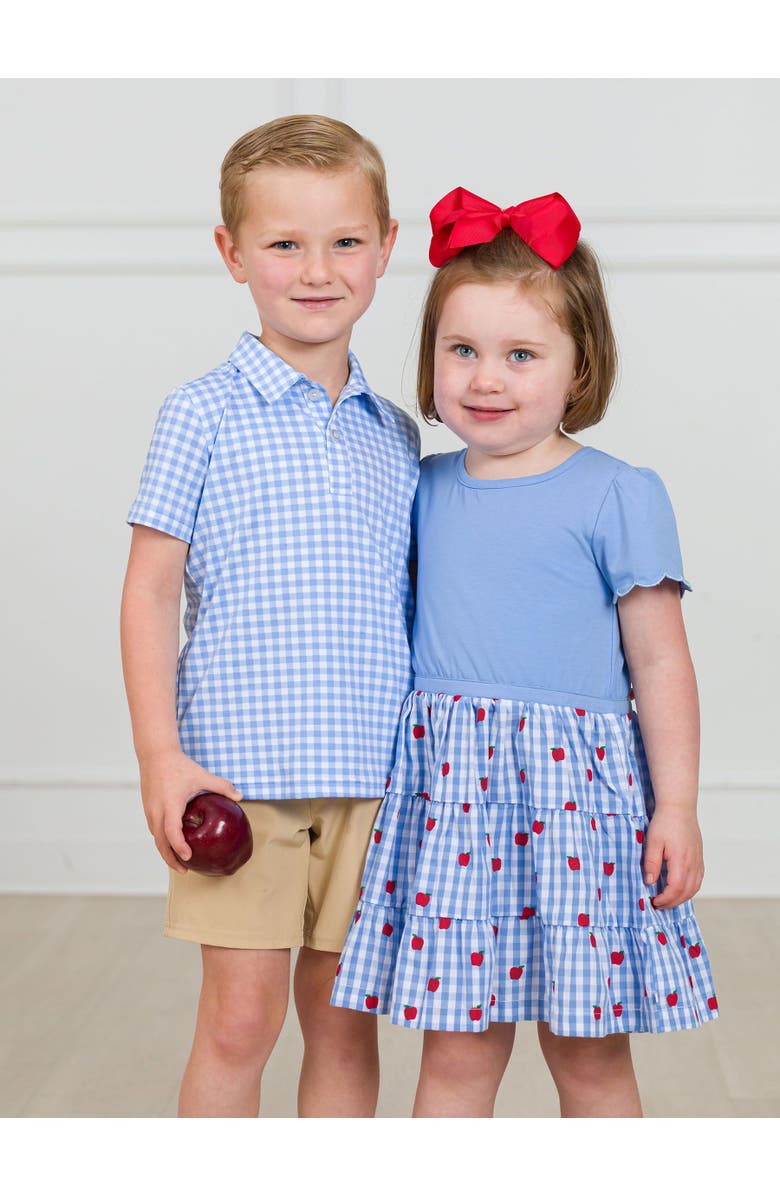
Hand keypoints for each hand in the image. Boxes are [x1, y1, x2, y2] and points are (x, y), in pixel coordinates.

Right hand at [139, 748, 242, 872]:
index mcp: (170, 804)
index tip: (188, 857)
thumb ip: (221, 786)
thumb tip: (240, 796)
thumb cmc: (178, 765)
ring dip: (165, 851)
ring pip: (155, 837)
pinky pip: (153, 829)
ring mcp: (149, 810)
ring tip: (178, 861)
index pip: (172, 832)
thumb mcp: (202, 775)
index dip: (179, 847)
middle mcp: (156, 810)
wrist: (155, 753)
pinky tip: (171, 843)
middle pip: (160, 842)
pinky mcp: (147, 808)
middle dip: (171, 859)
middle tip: (184, 870)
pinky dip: (161, 840)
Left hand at [642, 805, 703, 908]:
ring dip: (682, 897)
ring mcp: (698, 860)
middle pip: (687, 892)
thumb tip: (649, 882)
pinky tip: (679, 888)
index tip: (654, 901)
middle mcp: (693, 863)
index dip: (666, 899)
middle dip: (673, 902)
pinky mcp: (699, 857)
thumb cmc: (665, 822)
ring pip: (695, 887)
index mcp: (681, 860)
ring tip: (668, 899)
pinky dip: (690, 888)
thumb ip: (651, 863)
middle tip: (659, 904)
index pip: (676, 888)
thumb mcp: (652, 842)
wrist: (679, 807)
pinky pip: (698, 879)